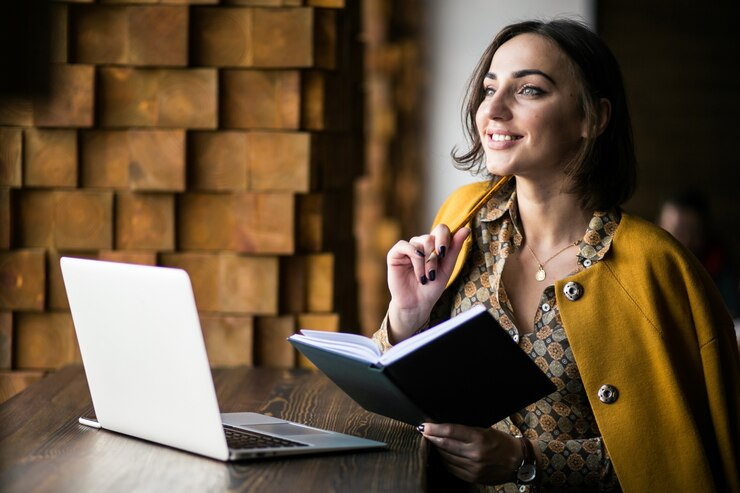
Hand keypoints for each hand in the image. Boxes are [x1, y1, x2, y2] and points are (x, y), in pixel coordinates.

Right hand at [386, 225, 470, 341]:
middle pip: (430, 237)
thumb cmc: (432, 288)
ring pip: (419, 243)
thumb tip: (466, 229)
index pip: (441, 229)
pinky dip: (413, 257)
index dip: (444, 238)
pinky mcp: (395, 254)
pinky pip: (404, 245)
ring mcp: (407, 248)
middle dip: (434, 258)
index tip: (444, 253)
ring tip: (424, 278)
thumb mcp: (447, 268)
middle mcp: (420, 244)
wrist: (417, 304)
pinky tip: (416, 270)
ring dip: (425, 263)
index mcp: (434, 245)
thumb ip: (455, 248)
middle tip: (432, 275)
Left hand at [419, 422, 521, 484]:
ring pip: (447, 457)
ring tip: (431, 442)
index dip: (435, 428)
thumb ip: (466, 430)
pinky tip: (441, 455)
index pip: (450, 431)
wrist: (518, 461)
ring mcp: (473, 467)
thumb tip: (446, 427)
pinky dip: (445, 461)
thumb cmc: (502, 442)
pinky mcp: (472, 477)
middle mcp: (475, 453)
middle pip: (445, 444)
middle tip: (423, 432)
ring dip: (437, 449)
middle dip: (431, 438)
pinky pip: (452, 468)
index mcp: (479, 438)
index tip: (424, 426)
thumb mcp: (486, 430)